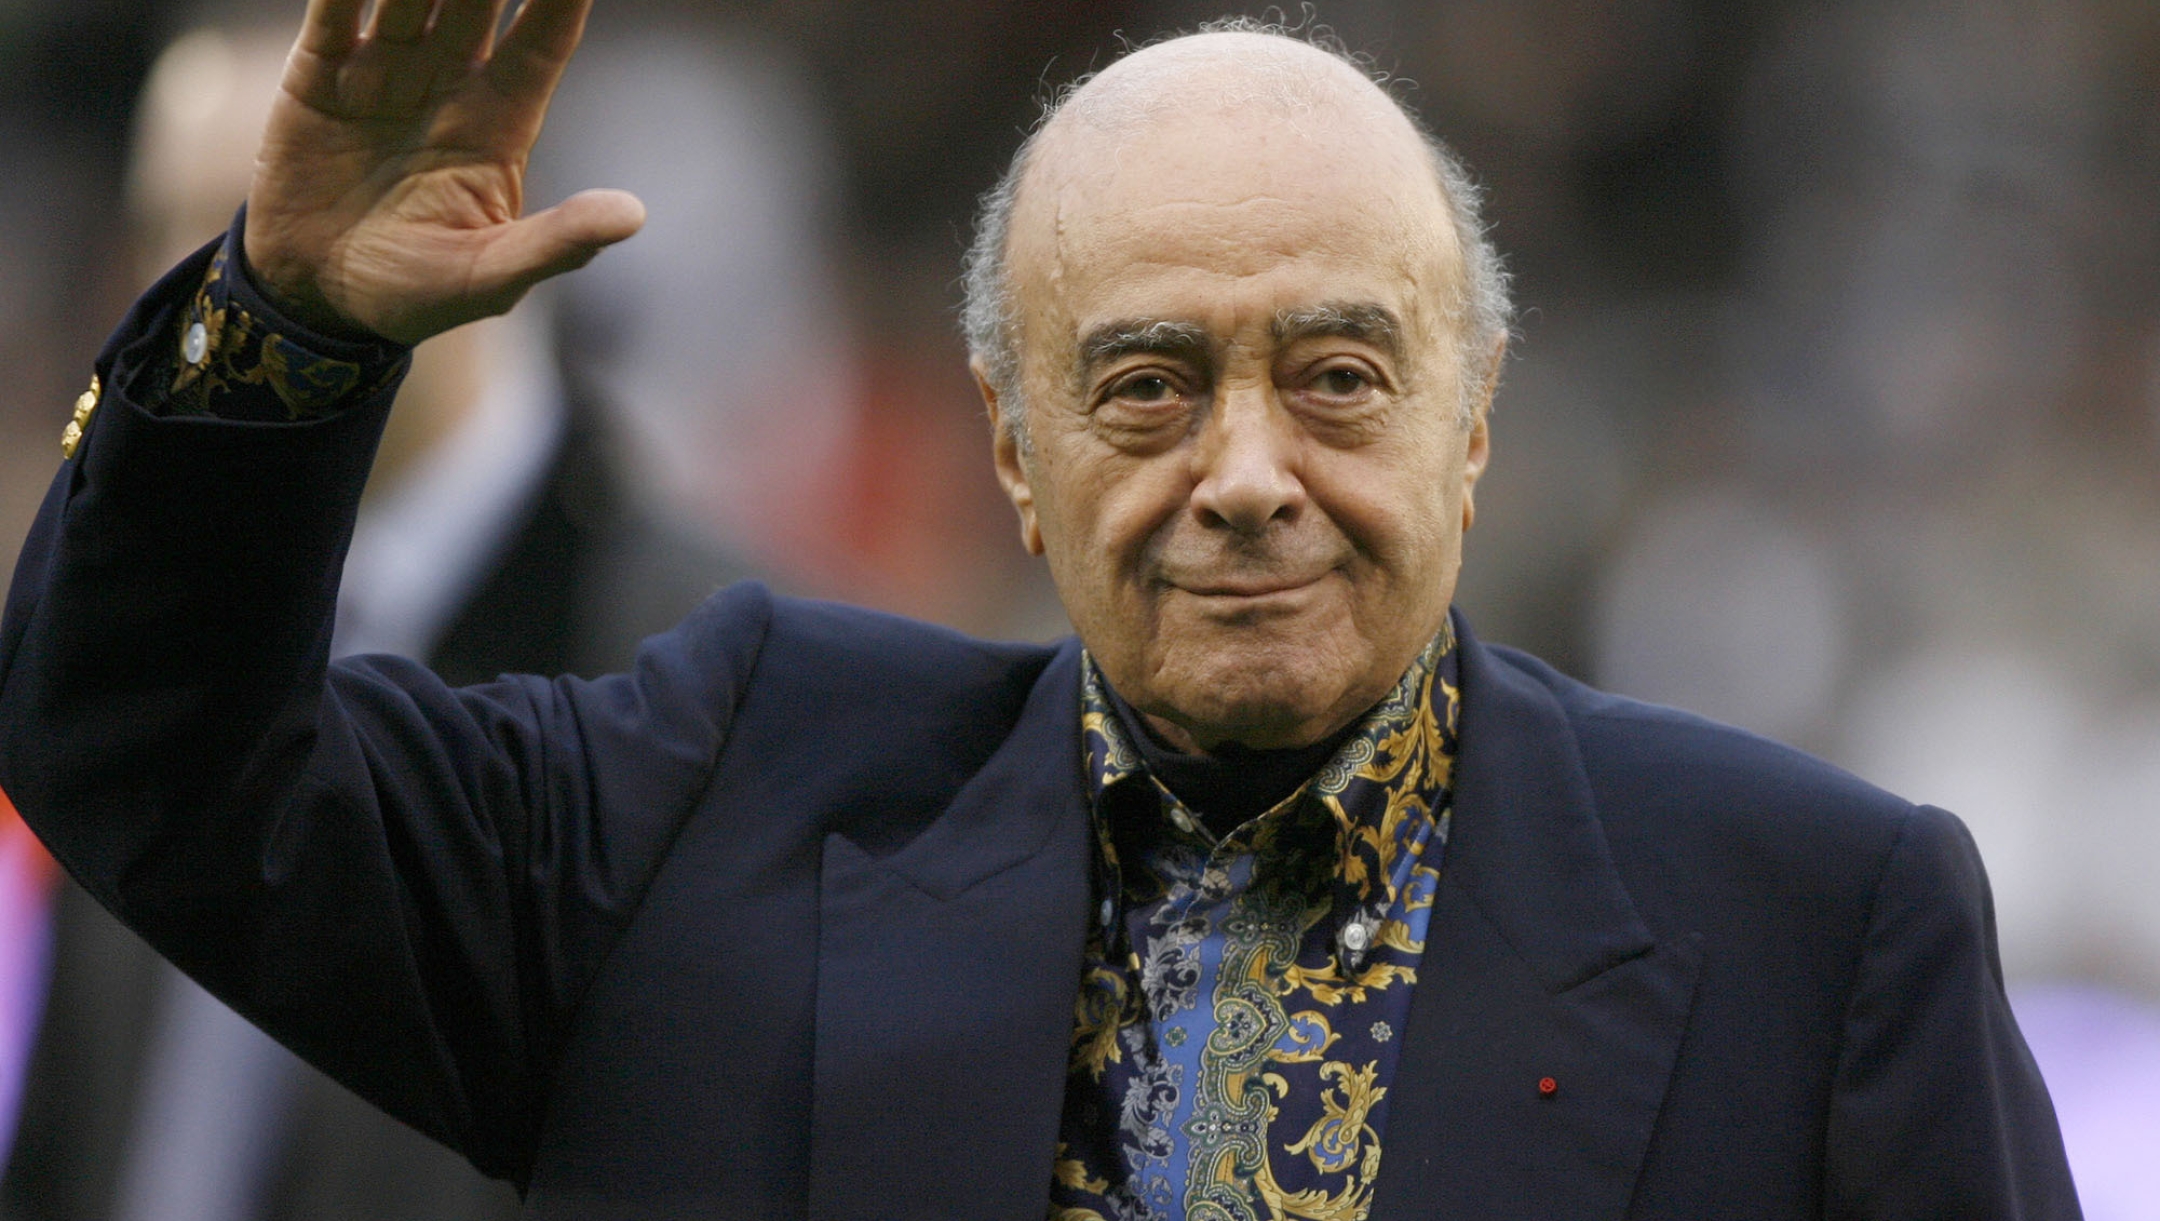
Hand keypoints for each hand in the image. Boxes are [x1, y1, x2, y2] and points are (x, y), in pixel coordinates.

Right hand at [244, 0, 644, 343]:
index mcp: (500, 124)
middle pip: (476, 0)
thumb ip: (558, 243)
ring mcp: (384, 72)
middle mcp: (447, 83)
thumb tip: (634, 216)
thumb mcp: (492, 276)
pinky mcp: (320, 74)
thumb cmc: (415, 293)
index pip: (543, 40)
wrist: (317, 300)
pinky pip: (335, 11)